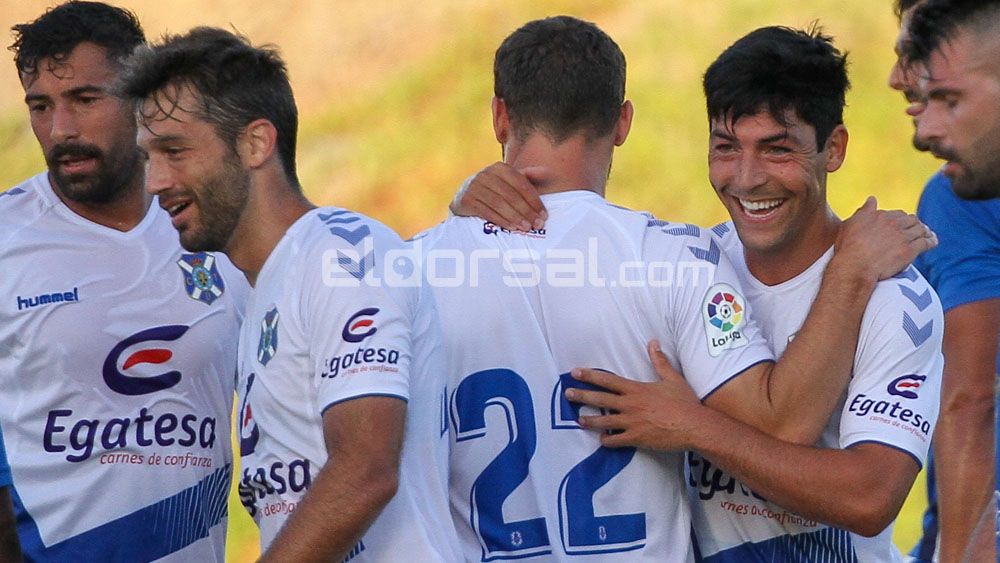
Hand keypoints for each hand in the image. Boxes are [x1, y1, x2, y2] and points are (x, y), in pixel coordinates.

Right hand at [449, 161, 547, 230]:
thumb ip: (528, 176)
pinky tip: (511, 227)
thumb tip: (546, 171)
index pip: (521, 184)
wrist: (464, 196)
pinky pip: (486, 212)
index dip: (534, 200)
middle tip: (537, 224)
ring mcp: (474, 186)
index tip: (544, 215)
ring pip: (499, 203)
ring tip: (526, 228)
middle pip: (511, 195)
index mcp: (500, 167)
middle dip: (526, 211)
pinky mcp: (466, 200)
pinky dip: (500, 220)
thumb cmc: (494, 190)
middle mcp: (486, 174)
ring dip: (515, 217)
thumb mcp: (510, 181)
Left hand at [565, 341, 704, 450]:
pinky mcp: (636, 439)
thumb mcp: (672, 378)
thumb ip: (659, 361)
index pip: (607, 380)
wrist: (695, 426)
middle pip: (600, 400)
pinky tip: (602, 440)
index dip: (590, 375)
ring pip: (603, 422)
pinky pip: (615, 441)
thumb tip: (653, 342)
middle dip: (581, 396)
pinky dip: (607, 441)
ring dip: (589, 421)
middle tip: (567, 394)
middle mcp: (630, 405)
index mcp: (636, 389)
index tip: (575, 373)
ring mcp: (631, 423)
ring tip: (579, 420)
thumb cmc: (685, 402)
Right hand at [833, 196, 937, 281]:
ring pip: (920, 230)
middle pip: (911, 220)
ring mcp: (902, 236)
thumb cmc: (848, 247)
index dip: (901, 219)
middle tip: (918, 228)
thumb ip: (863, 211)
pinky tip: (932, 241)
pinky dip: (930, 241)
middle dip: (915, 223)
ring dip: (925, 231)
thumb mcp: (851, 224)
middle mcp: (893, 223)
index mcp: (880, 216)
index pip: (897, 214)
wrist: (855, 266)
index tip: (903, 223)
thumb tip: (872, 199)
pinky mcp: (909, 250)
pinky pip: (925, 243)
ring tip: (927, 234)